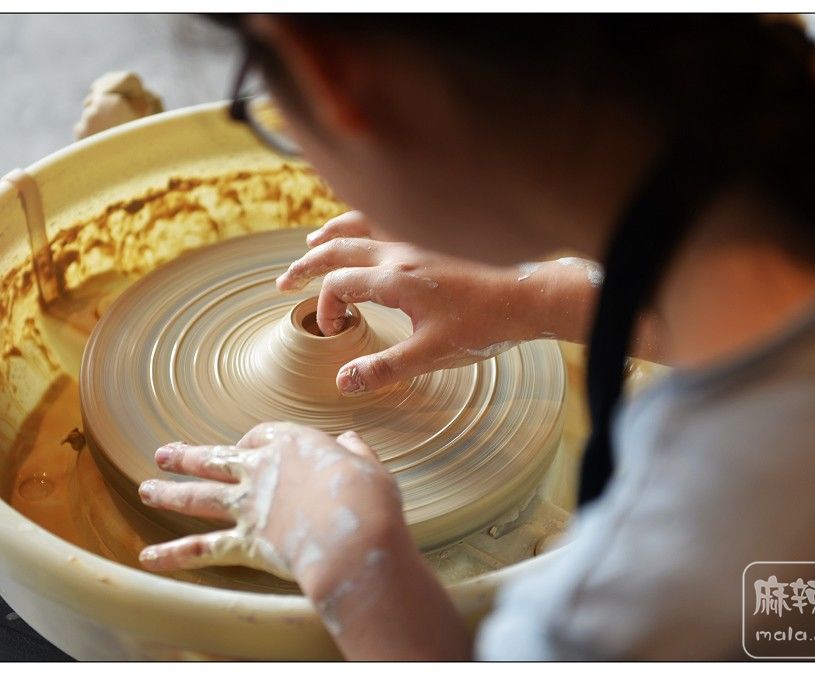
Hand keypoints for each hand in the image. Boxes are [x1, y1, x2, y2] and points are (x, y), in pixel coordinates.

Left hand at [138, 422, 469, 656]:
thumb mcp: (368, 465)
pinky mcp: (244, 542)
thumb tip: (351, 439)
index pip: (260, 436)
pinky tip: (148, 558)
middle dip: (187, 457)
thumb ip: (355, 452)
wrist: (351, 534)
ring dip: (169, 493)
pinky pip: (202, 549)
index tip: (246, 447)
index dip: (251, 443)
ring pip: (198, 496)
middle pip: (215, 459)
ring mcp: (247, 506)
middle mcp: (260, 470)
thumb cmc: (368, 498)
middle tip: (163, 455)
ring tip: (147, 490)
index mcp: (291, 443)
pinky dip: (173, 555)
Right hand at [277, 211, 557, 393]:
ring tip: (311, 243)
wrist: (529, 294)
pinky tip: (364, 226)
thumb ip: (384, 368)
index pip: (337, 286)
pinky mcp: (433, 235)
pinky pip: (386, 217)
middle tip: (284, 282)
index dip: (325, 309)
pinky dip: (362, 220)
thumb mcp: (432, 354)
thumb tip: (342, 381)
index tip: (335, 331)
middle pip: (337, 249)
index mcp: (394, 279)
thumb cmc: (484, 324)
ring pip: (359, 225)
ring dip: (330, 236)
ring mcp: (415, 237)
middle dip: (306, 265)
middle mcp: (398, 250)